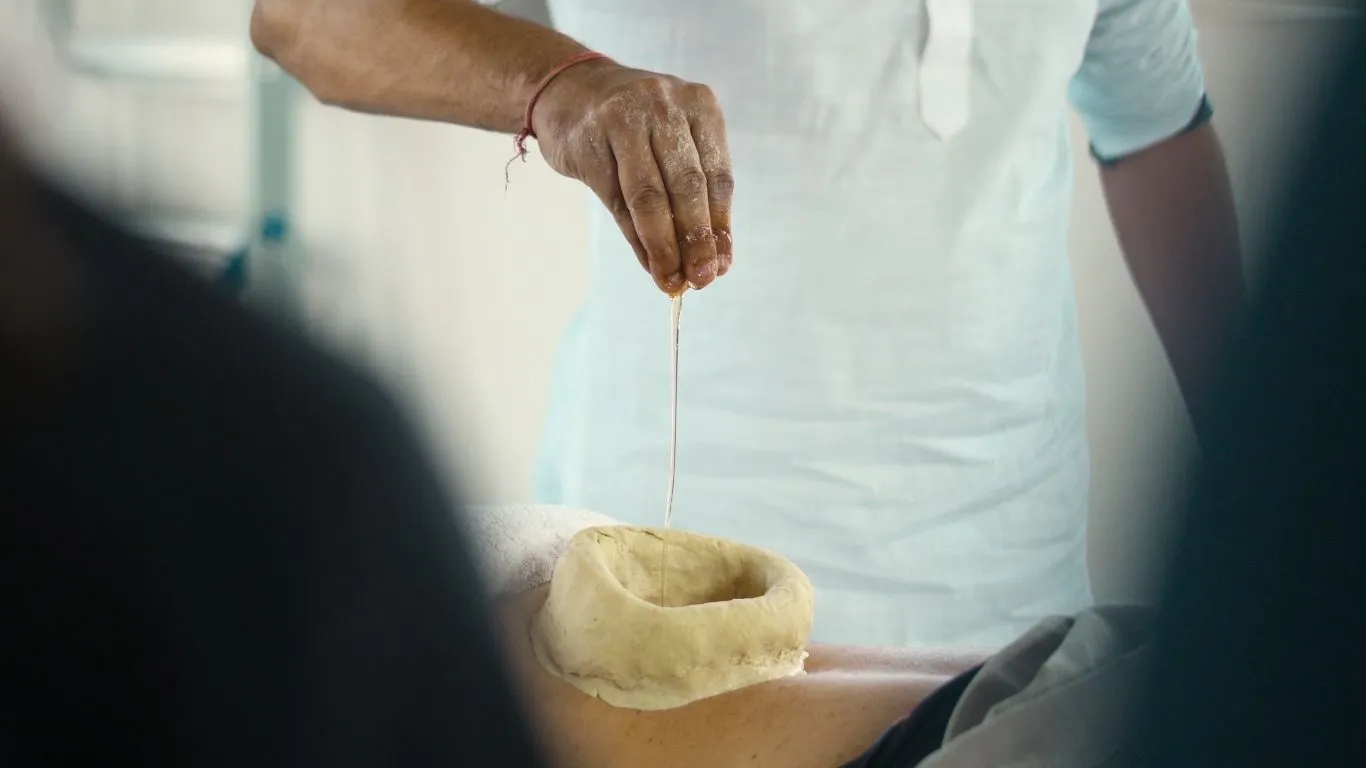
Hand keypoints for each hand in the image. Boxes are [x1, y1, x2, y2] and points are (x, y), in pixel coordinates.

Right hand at [531, 60, 733, 294]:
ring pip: (650, 196)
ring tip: (672, 280)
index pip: (718, 176)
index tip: (722, 265)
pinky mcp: (590, 142)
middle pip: (687, 186)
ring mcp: (624, 120)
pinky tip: (648, 262)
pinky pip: (618, 201)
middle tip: (701, 279)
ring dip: (664, 246)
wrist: (569, 89)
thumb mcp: (673, 141)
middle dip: (696, 239)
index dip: (721, 226)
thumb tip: (713, 260)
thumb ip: (694, 192)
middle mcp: (664, 106)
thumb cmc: (634, 124)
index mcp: (700, 105)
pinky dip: (636, 238)